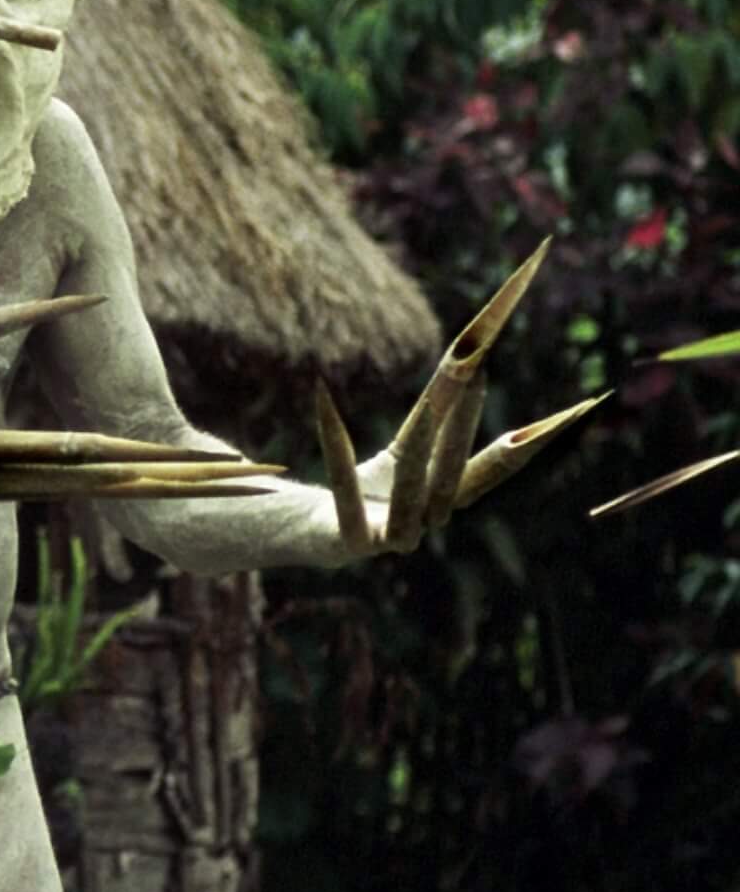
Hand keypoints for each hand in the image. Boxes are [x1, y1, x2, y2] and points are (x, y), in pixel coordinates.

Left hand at [314, 240, 603, 556]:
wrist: (320, 537)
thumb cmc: (370, 488)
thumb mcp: (406, 447)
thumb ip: (436, 407)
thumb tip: (468, 350)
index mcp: (449, 496)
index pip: (497, 466)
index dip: (533, 440)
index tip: (571, 407)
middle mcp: (430, 520)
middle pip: (455, 476)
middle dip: (467, 429)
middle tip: (476, 375)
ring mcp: (394, 536)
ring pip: (412, 494)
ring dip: (422, 451)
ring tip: (428, 409)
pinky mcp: (352, 542)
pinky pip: (346, 497)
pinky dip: (341, 458)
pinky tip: (330, 413)